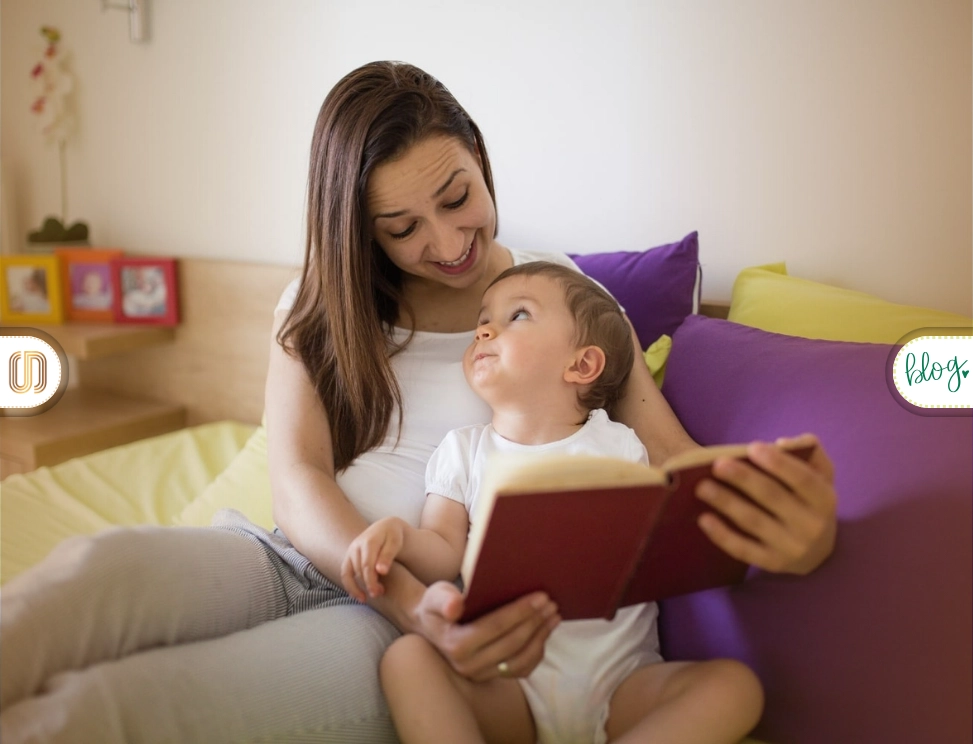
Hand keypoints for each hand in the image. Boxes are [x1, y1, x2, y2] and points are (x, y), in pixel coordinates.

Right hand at [340, 517, 407, 600]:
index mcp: (368, 542)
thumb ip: (388, 556)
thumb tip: (381, 571)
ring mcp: (350, 551)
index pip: (367, 565)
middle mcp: (356, 546)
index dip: (371, 581)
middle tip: (379, 593)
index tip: (379, 592)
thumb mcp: (395, 543)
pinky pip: (344, 574)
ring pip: (349, 574)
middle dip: (368, 584)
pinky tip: (358, 596)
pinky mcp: (348, 557)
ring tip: (372, 596)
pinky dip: (349, 586)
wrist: (385, 527)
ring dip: (359, 587)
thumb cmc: (393, 536)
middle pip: (359, 571)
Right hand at [413, 581, 560, 681]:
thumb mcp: (435, 596)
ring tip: (553, 616)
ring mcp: (480, 675)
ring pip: (519, 661)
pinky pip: (520, 670)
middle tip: (551, 603)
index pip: (496, 627)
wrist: (431, 626)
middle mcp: (468, 666)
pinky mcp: (490, 677)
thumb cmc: (436, 606)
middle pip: (512, 644)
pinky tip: (545, 632)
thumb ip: (443, 599)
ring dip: (540, 638)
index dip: (521, 612)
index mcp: (456, 645)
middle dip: (535, 622)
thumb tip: (455, 605)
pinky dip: (536, 653)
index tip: (541, 596)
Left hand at [695, 433, 836, 574]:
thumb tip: (781, 444)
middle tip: (717, 464)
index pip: (803, 479)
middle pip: (773, 497)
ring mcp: (792, 548)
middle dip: (744, 479)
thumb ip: (808, 450)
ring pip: (754, 522)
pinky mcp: (772, 563)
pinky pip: (744, 550)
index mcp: (825, 499)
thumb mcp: (821, 474)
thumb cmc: (811, 500)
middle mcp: (812, 526)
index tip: (751, 447)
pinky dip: (722, 536)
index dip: (778, 463)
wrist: (819, 551)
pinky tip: (704, 519)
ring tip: (702, 487)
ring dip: (726, 503)